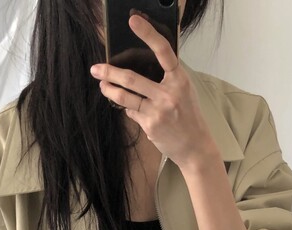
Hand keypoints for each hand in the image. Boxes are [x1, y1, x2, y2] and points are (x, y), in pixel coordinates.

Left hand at [89, 14, 216, 170]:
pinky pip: (131, 111)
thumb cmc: (188, 116)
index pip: (163, 51)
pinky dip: (128, 107)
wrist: (195, 146)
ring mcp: (158, 110)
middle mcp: (169, 93)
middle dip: (110, 72)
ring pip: (125, 96)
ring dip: (109, 89)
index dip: (148, 34)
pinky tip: (127, 106)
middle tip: (96, 68)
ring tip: (101, 85)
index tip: (134, 21)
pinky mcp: (150, 125)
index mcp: (180, 79)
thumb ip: (167, 78)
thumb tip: (139, 66)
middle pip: (132, 78)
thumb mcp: (184, 91)